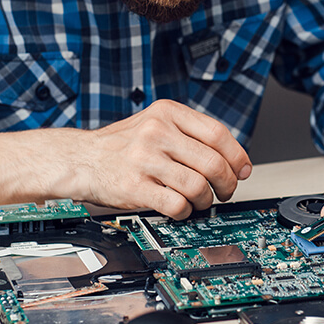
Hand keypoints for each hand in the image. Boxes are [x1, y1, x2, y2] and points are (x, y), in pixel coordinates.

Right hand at [82, 100, 251, 218]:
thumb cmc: (124, 145)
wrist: (80, 159)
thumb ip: (190, 134)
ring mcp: (145, 159)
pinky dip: (186, 211)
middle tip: (225, 191)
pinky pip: (177, 205)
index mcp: (167, 112)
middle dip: (227, 183)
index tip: (243, 170)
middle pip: (213, 163)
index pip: (218, 134)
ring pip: (198, 186)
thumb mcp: (156, 123)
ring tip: (200, 201)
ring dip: (206, 200)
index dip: (237, 156)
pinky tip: (181, 208)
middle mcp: (157, 132)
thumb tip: (234, 159)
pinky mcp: (135, 187)